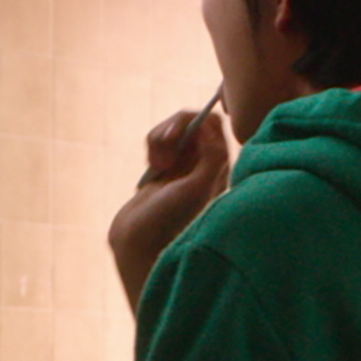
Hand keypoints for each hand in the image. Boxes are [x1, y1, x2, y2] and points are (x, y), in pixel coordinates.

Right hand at [108, 103, 232, 304]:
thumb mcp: (196, 189)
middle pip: (194, 121)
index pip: (215, 124)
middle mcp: (206, 163)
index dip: (193, 123)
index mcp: (221, 168)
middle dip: (172, 129)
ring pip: (175, 128)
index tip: (175, 138)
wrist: (139, 239)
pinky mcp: (168, 164)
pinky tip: (153, 166)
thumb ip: (212, 156)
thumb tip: (210, 127)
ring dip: (160, 138)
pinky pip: (161, 138)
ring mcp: (186, 162)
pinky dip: (153, 144)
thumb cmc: (170, 219)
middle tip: (161, 156)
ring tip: (156, 164)